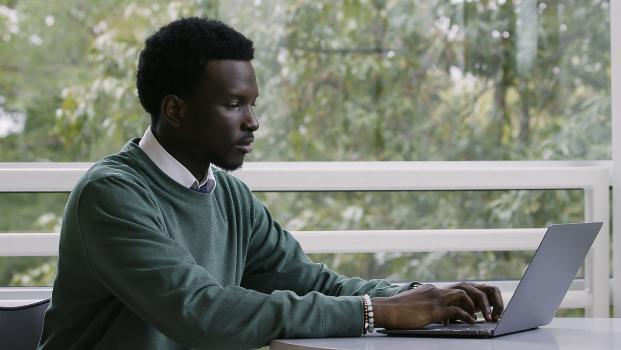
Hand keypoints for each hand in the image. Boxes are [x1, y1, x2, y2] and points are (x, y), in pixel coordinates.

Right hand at [371, 282, 503, 329]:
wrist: (383, 310)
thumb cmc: (397, 312)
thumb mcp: (417, 306)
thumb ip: (430, 307)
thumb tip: (441, 315)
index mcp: (434, 290)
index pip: (460, 288)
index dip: (475, 297)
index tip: (483, 307)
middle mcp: (437, 291)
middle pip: (468, 287)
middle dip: (483, 298)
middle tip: (492, 311)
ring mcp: (435, 299)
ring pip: (465, 295)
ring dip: (479, 307)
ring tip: (486, 318)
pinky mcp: (432, 310)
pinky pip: (456, 311)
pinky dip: (467, 316)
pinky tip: (472, 323)